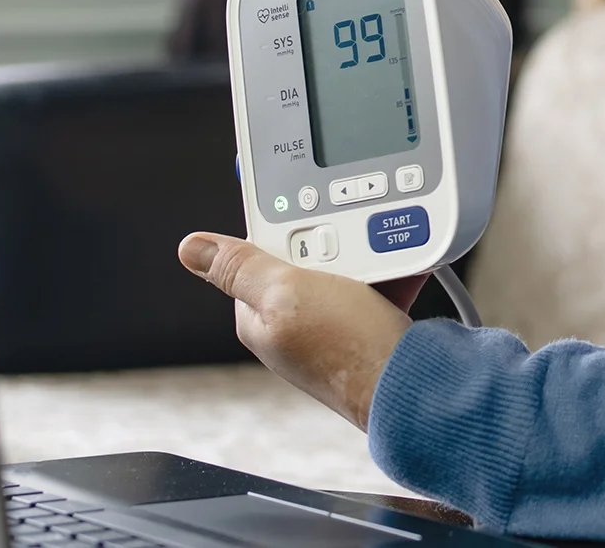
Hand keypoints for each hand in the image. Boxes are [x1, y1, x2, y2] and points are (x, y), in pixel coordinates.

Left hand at [178, 233, 422, 427]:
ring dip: (366, 255)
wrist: (415, 385)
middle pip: (304, 257)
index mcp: (258, 318)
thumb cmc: (347, 351)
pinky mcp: (367, 332)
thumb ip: (240, 268)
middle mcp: (291, 326)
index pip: (257, 253)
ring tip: (381, 256)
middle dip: (331, 241)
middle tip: (349, 245)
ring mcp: (331, 330)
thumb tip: (190, 248)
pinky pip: (376, 286)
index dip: (282, 230)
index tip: (304, 219)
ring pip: (345, 268)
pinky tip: (403, 266)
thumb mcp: (285, 294)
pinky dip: (390, 273)